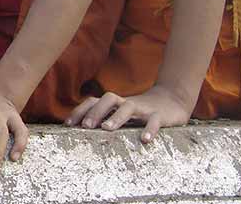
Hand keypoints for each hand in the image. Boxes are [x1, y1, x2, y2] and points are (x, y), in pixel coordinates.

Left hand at [66, 85, 191, 142]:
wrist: (172, 100)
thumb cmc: (141, 111)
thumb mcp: (122, 113)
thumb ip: (106, 118)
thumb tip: (81, 130)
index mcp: (115, 104)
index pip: (93, 101)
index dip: (79, 110)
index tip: (68, 125)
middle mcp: (126, 103)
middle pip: (108, 99)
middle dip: (95, 111)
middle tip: (85, 126)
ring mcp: (144, 108)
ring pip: (128, 107)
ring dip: (116, 117)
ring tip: (106, 128)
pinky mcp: (160, 115)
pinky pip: (154, 121)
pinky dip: (150, 129)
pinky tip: (145, 140)